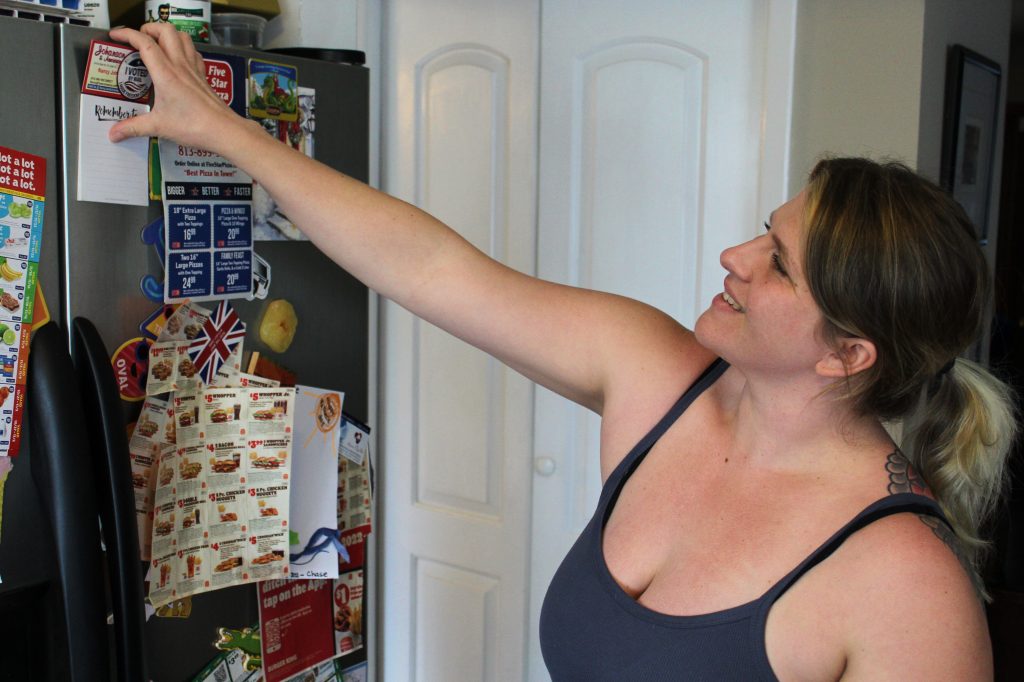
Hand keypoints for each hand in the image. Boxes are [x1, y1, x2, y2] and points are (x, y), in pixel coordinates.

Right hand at [107, 23, 250, 153]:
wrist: (224, 130)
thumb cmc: (194, 126)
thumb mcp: (159, 126)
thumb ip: (134, 127)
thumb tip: (114, 134)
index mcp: (166, 73)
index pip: (144, 43)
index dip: (127, 34)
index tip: (115, 35)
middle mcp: (180, 65)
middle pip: (166, 30)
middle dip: (149, 28)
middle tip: (138, 39)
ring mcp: (194, 69)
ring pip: (182, 37)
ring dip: (168, 34)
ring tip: (156, 43)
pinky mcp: (203, 76)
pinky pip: (194, 52)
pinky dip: (184, 47)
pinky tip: (178, 58)